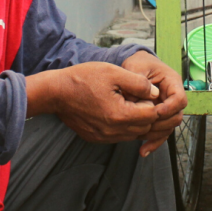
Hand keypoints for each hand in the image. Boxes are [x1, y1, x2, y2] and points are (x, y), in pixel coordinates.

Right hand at [26, 62, 159, 142]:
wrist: (56, 93)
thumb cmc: (83, 79)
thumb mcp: (114, 73)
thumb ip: (139, 84)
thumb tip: (155, 93)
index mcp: (120, 115)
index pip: (152, 115)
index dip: (152, 102)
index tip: (144, 91)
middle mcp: (113, 131)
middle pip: (145, 128)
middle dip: (147, 113)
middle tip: (138, 97)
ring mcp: (104, 137)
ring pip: (133, 134)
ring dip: (136, 121)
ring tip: (128, 103)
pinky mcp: (97, 138)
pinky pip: (119, 136)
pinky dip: (123, 126)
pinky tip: (116, 111)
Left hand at [121, 51, 186, 156]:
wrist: (136, 65)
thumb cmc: (138, 63)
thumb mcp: (135, 67)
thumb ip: (136, 82)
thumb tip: (133, 100)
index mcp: (172, 82)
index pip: (179, 98)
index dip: (170, 107)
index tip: (156, 112)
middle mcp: (172, 97)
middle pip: (176, 116)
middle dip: (162, 124)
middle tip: (145, 128)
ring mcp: (166, 108)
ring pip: (168, 127)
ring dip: (156, 137)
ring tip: (143, 147)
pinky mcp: (158, 117)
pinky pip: (159, 132)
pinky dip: (152, 142)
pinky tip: (143, 151)